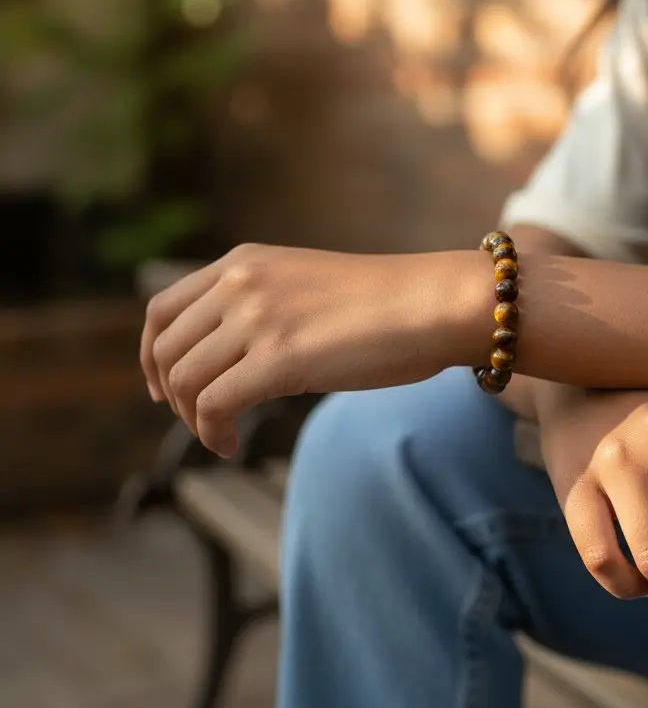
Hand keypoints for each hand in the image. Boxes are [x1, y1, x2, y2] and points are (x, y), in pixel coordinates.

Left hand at [141, 243, 482, 456]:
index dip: (153, 355)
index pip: (162, 308)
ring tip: (222, 435)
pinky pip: (213, 405)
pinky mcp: (278, 358)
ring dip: (193, 419)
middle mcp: (241, 283)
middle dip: (173, 395)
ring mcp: (258, 318)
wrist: (433, 303)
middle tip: (202, 421)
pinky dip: (211, 433)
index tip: (164, 388)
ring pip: (184, 380)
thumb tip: (231, 357)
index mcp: (244, 262)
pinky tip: (232, 444)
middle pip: (167, 349)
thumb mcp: (305, 287)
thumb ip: (262, 307)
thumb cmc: (385, 303)